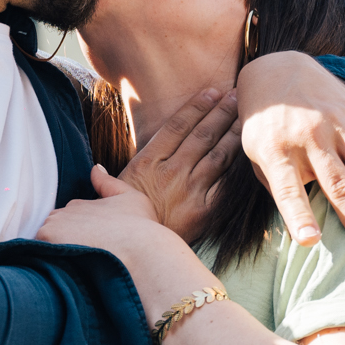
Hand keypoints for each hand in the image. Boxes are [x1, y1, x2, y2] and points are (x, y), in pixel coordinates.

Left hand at [39, 168, 222, 329]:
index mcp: (79, 204)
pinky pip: (37, 253)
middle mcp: (63, 212)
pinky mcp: (46, 240)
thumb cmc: (142, 228)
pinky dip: (45, 261)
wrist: (142, 252)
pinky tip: (64, 270)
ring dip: (54, 252)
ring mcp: (53, 226)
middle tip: (83, 259)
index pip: (67, 220)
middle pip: (54, 230)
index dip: (77, 235)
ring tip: (75, 267)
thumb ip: (108, 183)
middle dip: (63, 242)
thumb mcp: (130, 198)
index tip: (90, 248)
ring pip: (44, 242)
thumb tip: (95, 168)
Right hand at [116, 86, 241, 242]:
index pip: (177, 126)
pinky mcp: (205, 210)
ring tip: (245, 116)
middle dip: (221, 113)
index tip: (212, 92)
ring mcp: (191, 190)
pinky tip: (247, 153)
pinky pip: (225, 184)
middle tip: (237, 95)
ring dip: (233, 133)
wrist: (137, 253)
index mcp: (149, 162)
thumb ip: (108, 180)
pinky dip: (237, 167)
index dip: (197, 107)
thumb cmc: (124, 223)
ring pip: (218, 155)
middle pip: (202, 135)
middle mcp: (172, 172)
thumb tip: (97, 171)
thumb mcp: (112, 197)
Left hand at [236, 51, 344, 256]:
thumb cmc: (266, 126)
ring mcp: (338, 125)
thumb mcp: (256, 154)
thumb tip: (303, 228)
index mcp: (277, 151)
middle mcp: (310, 138)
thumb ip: (278, 187)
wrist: (278, 69)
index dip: (299, 216)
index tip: (310, 242)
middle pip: (338, 184)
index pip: (287, 189)